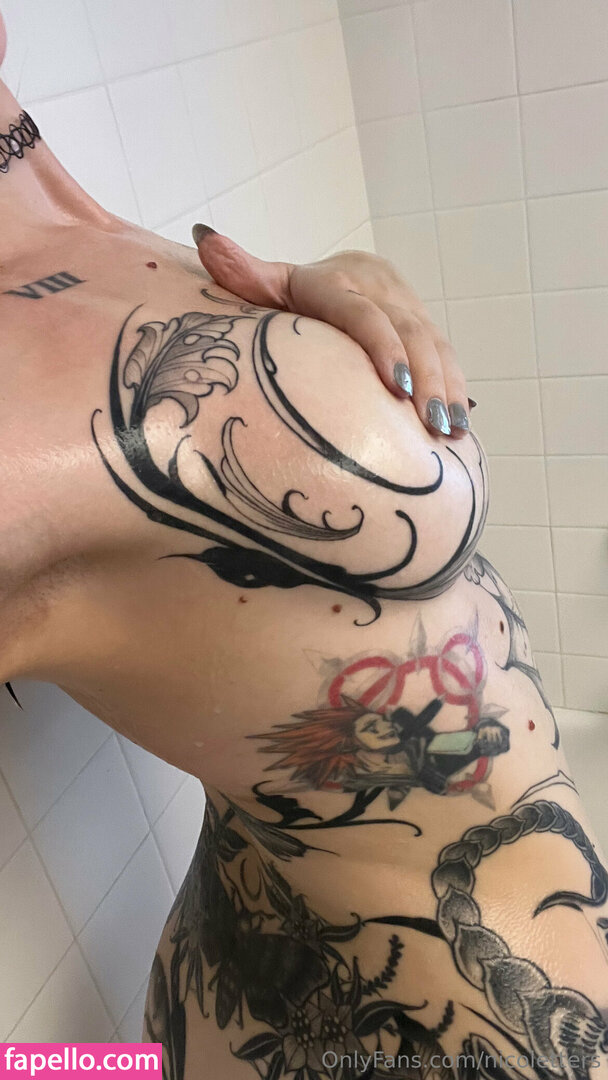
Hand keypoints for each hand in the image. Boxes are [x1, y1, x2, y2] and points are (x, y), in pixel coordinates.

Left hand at [192, 225, 472, 438]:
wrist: (329, 280)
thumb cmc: (287, 299)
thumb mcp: (264, 286)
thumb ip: (242, 273)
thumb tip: (206, 237)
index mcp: (336, 280)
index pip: (364, 315)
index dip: (384, 348)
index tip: (398, 388)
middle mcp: (377, 286)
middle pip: (409, 332)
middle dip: (427, 378)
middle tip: (431, 424)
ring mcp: (405, 303)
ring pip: (435, 343)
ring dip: (448, 387)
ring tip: (452, 430)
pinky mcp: (423, 322)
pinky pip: (446, 352)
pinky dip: (457, 386)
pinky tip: (462, 423)